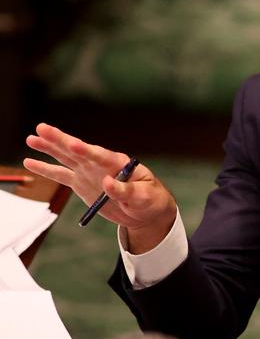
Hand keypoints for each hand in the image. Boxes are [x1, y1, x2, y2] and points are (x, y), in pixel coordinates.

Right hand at [24, 123, 177, 251]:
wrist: (145, 211)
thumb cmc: (150, 200)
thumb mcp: (144, 197)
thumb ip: (126, 190)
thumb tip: (107, 183)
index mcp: (118, 163)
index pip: (100, 155)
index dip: (87, 150)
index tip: (73, 144)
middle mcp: (100, 164)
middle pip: (78, 151)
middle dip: (60, 140)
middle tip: (42, 128)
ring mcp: (89, 172)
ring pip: (66, 158)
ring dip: (49, 148)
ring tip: (31, 137)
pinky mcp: (82, 184)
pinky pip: (60, 175)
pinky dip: (46, 169)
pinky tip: (30, 161)